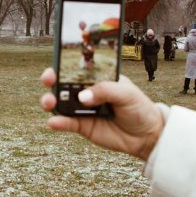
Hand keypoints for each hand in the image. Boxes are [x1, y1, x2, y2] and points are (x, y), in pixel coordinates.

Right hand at [39, 68, 164, 160]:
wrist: (146, 136)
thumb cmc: (139, 108)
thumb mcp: (127, 93)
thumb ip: (105, 91)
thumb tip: (82, 97)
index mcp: (97, 78)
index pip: (77, 67)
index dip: (64, 63)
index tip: (56, 61)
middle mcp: (86, 91)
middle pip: (62, 83)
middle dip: (50, 79)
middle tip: (49, 80)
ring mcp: (82, 109)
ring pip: (59, 103)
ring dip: (49, 101)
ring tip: (49, 102)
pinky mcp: (81, 126)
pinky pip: (66, 123)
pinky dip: (58, 122)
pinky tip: (54, 122)